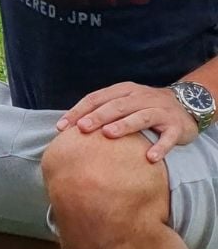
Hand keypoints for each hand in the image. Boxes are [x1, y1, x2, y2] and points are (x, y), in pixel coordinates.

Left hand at [55, 81, 198, 162]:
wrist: (187, 105)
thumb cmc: (144, 107)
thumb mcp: (123, 103)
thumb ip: (101, 110)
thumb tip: (69, 128)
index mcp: (123, 91)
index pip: (96, 98)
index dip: (78, 111)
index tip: (61, 127)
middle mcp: (141, 97)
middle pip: (116, 106)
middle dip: (97, 116)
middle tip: (82, 128)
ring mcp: (160, 110)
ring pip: (141, 116)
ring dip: (125, 125)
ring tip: (109, 134)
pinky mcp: (176, 125)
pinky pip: (168, 136)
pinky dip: (160, 146)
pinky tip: (150, 157)